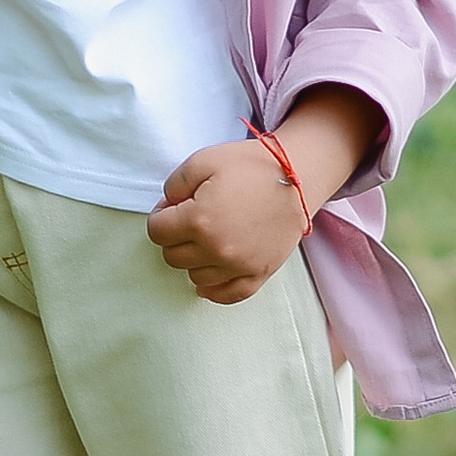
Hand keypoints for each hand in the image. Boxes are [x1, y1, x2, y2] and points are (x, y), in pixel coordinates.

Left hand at [147, 137, 311, 303]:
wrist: (298, 178)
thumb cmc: (251, 166)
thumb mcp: (203, 160)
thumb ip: (174, 184)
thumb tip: (168, 206)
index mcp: (199, 220)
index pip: (157, 231)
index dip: (161, 215)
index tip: (173, 206)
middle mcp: (217, 249)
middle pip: (172, 256)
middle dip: (174, 237)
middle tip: (189, 219)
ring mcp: (239, 266)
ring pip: (195, 276)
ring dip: (194, 259)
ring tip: (207, 237)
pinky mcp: (259, 274)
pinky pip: (227, 295)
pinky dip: (213, 289)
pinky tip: (209, 277)